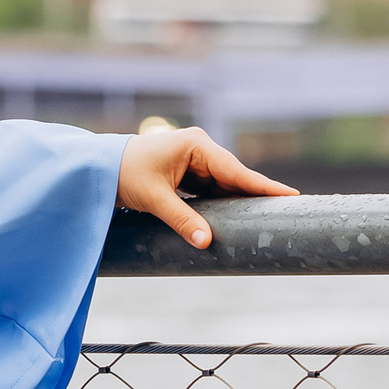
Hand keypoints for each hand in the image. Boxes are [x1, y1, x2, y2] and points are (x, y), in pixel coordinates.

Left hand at [116, 123, 294, 247]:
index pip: (236, 171)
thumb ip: (181, 220)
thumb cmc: (123, 174)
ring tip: (270, 216)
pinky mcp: (188, 171)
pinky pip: (213, 188)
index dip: (263, 186)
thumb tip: (206, 243)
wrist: (97, 166)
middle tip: (290, 211)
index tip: (291, 196)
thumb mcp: (153, 198)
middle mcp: (199, 149)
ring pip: (225, 184)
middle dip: (258, 194)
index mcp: (195, 146)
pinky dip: (224, 202)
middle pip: (235, 177)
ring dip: (241, 200)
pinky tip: (240, 215)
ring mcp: (194, 159)